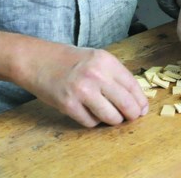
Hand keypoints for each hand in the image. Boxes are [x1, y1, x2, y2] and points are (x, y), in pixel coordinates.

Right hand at [24, 44, 149, 127]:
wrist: (37, 60)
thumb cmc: (69, 60)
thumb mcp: (96, 59)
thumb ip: (115, 75)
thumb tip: (135, 99)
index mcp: (106, 61)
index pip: (133, 86)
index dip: (141, 101)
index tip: (142, 109)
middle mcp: (96, 75)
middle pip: (126, 104)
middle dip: (132, 115)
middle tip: (131, 118)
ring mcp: (82, 91)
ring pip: (111, 117)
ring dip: (113, 120)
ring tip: (109, 115)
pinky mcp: (68, 105)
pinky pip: (91, 122)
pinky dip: (93, 121)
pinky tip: (88, 111)